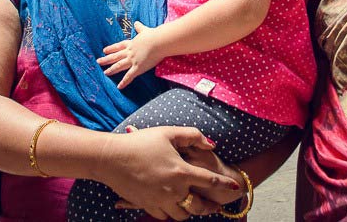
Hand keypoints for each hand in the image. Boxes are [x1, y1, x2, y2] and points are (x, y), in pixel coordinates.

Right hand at [97, 125, 239, 219]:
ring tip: (191, 204)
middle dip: (208, 208)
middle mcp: (172, 190)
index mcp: (181, 171)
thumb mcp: (169, 132)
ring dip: (188, 211)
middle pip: (196, 207)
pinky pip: (163, 216)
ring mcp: (158, 200)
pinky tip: (171, 206)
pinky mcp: (145, 205)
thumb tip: (212, 142)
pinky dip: (169, 213)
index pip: (210, 181)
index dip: (225, 185)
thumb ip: (194, 136)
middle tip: (214, 205)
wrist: (111, 158)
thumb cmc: (141, 142)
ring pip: (180, 215)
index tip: (235, 188)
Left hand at [98, 20, 161, 88]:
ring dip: (112, 70)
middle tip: (98, 61)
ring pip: (119, 66)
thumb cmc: (153, 35)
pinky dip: (124, 82)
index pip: (119, 46)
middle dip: (107, 59)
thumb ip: (140, 28)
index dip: (111, 48)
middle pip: (116, 56)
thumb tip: (136, 23)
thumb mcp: (145, 30)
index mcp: (131, 43)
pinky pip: (129, 76)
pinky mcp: (138, 68)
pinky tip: (119, 87)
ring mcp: (132, 60)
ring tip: (105, 73)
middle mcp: (129, 52)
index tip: (104, 50)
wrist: (159, 41)